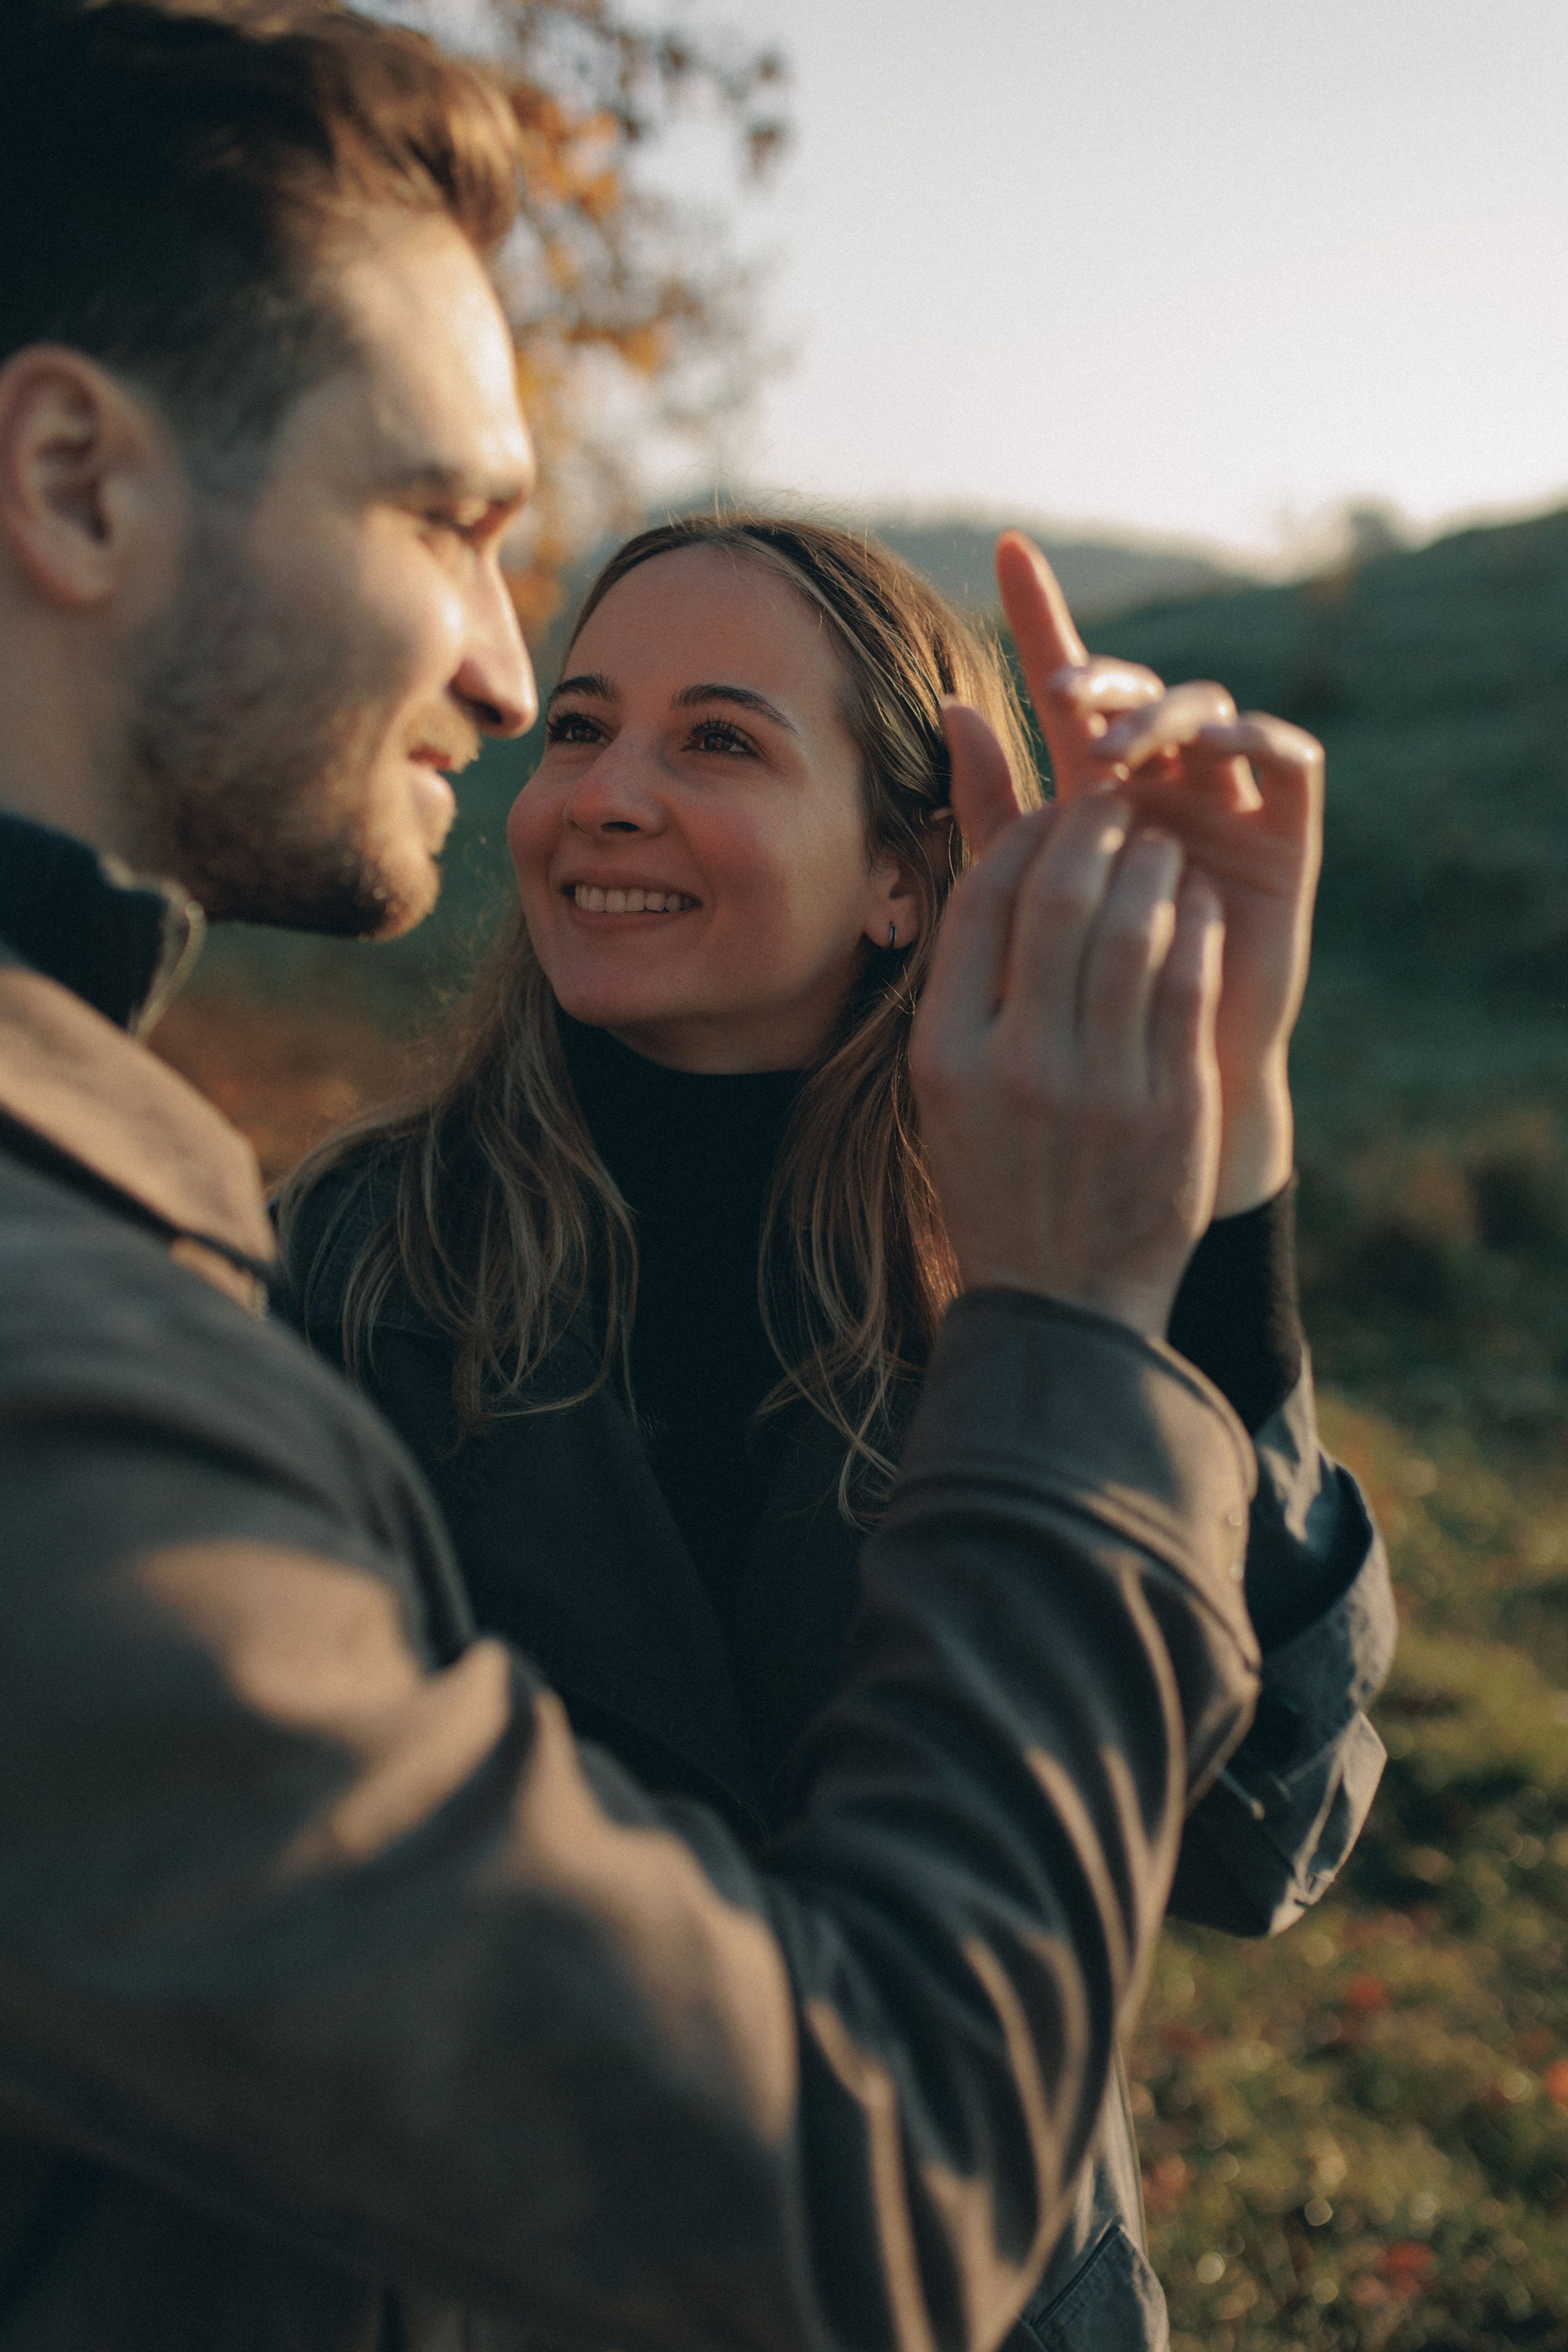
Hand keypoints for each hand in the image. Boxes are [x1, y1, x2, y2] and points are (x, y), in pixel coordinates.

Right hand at [913, 714, 1224, 1339]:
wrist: (1060, 1303)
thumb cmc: (999, 1176)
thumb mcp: (947, 1086)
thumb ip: (964, 980)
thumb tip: (988, 857)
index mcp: (948, 1053)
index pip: (983, 899)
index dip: (1023, 835)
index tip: (1050, 815)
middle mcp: (1018, 1063)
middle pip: (1059, 895)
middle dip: (1095, 829)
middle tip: (1118, 806)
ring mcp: (1100, 1086)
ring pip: (1134, 928)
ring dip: (1155, 866)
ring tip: (1162, 847)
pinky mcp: (1172, 1105)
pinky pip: (1189, 982)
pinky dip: (1197, 926)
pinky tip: (1197, 907)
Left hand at [983, 534, 1323, 1216]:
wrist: (1155, 1088)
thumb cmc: (1081, 997)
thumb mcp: (1024, 893)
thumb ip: (990, 806)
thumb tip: (948, 705)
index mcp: (1095, 788)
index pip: (1068, 682)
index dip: (1043, 614)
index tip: (1008, 548)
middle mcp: (1162, 784)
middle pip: (1142, 692)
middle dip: (1105, 682)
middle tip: (1063, 702)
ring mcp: (1226, 808)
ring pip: (1213, 714)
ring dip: (1169, 712)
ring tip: (1122, 743)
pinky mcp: (1284, 843)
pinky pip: (1291, 764)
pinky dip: (1262, 738)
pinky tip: (1223, 743)